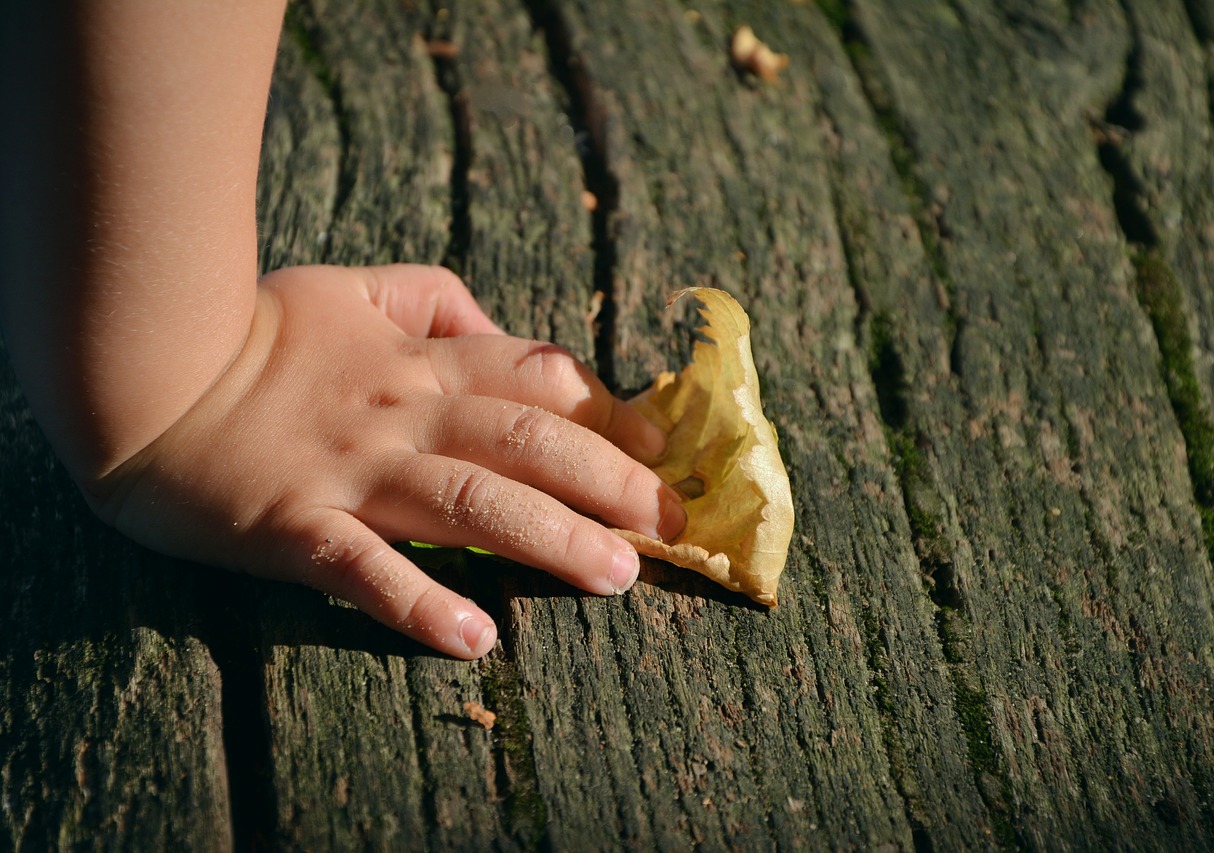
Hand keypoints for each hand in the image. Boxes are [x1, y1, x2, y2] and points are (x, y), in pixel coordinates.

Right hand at [89, 264, 685, 657]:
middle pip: (528, 441)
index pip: (536, 378)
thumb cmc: (255, 330)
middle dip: (610, 481)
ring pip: (472, 503)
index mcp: (419, 359)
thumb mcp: (353, 287)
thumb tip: (496, 324)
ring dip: (552, 539)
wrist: (141, 372)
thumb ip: (431, 295)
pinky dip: (421, 604)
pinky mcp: (297, 527)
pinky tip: (475, 638)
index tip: (661, 449)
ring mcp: (352, 471)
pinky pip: (366, 570)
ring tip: (616, 577)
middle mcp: (402, 413)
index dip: (608, 411)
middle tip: (672, 525)